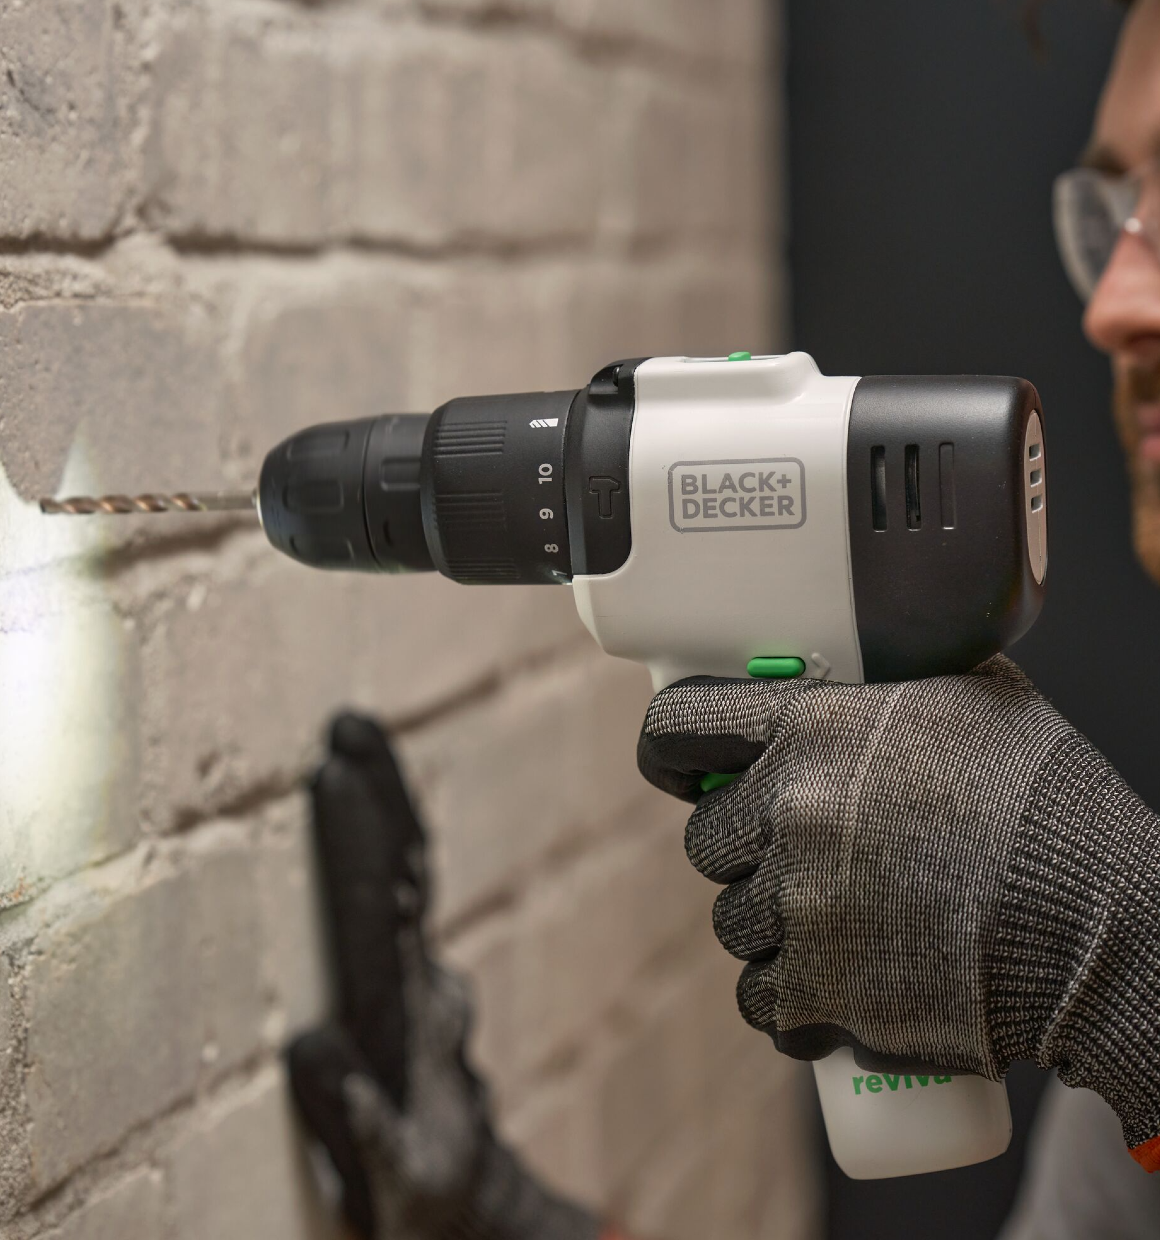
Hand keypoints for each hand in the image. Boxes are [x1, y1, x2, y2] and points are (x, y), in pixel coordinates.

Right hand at [287, 714, 601, 1238]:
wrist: (480, 1202)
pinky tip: (368, 801)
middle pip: (409, 868)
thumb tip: (312, 1045)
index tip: (330, 773)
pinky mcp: (416, 980)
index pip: (382, 911)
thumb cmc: (431, 1190)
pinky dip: (385, 840)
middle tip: (349, 723)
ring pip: (409, 871)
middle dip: (381, 791)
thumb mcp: (398, 1178)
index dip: (357, 840)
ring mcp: (425, 976)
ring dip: (384, 803)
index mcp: (411, 1019)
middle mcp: (424, 982)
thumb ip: (359, 1118)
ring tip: (352, 742)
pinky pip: (402, 894)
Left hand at [637, 657, 1159, 1169]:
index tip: (675, 766)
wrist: (1103, 930)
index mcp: (817, 728)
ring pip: (732, 923)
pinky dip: (791, 1003)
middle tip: (801, 857)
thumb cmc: (1052, 810)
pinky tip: (841, 987)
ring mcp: (799, 905)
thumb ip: (897, 681)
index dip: (669, 749)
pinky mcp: (816, 990)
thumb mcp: (977, 698)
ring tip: (843, 923)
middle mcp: (793, 811)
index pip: (683, 725)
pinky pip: (759, 1000)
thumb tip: (868, 667)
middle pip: (706, 838)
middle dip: (743, 850)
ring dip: (771, 928)